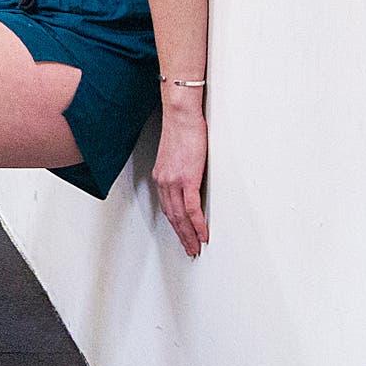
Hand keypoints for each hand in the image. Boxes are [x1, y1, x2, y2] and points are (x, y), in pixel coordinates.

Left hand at [152, 109, 208, 257]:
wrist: (181, 116)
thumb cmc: (182, 130)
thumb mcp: (177, 155)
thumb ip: (180, 171)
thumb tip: (190, 180)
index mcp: (161, 176)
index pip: (167, 207)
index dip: (175, 224)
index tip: (182, 235)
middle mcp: (164, 181)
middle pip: (172, 216)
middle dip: (181, 235)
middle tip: (190, 249)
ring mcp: (174, 181)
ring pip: (180, 217)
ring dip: (189, 235)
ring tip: (196, 247)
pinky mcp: (187, 179)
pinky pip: (192, 209)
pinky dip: (198, 225)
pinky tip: (203, 235)